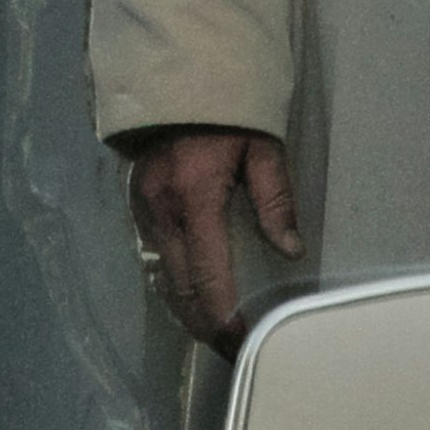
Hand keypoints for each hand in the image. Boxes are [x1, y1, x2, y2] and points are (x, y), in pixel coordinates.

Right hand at [121, 124, 302, 353]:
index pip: (208, 275)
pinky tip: (188, 304)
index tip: (242, 341)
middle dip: (206, 325)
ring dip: (187, 313)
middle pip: (180, 289)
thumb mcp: (262, 147)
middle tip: (233, 351)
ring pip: (162, 280)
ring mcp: (143, 211)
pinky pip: (153, 261)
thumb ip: (275, 199)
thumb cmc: (228, 113)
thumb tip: (292, 250)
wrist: (177, 78)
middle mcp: (161, 211)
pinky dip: (171, 289)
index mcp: (194, 198)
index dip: (224, 315)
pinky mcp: (137, 208)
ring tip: (215, 336)